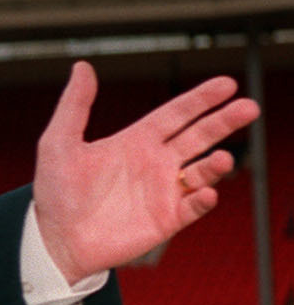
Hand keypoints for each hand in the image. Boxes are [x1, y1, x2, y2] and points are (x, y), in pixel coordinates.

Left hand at [34, 61, 259, 283]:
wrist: (55, 238)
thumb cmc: (55, 191)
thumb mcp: (59, 142)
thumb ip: (74, 105)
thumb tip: (82, 66)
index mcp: (136, 141)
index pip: (176, 113)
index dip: (201, 98)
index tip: (227, 83)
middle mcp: (156, 163)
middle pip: (199, 136)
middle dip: (224, 122)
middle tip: (249, 107)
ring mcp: (164, 191)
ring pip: (202, 171)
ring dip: (216, 164)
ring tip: (221, 158)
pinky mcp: (166, 220)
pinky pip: (193, 207)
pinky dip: (203, 199)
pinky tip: (205, 191)